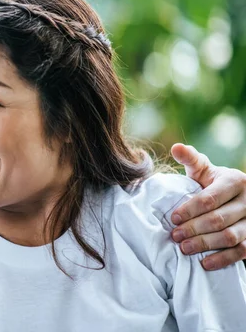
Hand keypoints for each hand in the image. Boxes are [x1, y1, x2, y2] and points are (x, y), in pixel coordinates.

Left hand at [170, 143, 245, 269]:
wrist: (237, 200)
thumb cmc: (213, 184)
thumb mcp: (204, 171)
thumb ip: (191, 160)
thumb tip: (176, 147)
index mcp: (235, 181)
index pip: (211, 198)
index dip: (190, 209)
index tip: (173, 219)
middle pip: (219, 219)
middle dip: (195, 228)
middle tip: (175, 236)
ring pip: (231, 236)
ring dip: (206, 244)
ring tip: (184, 248)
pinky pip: (241, 252)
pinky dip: (223, 259)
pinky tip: (205, 263)